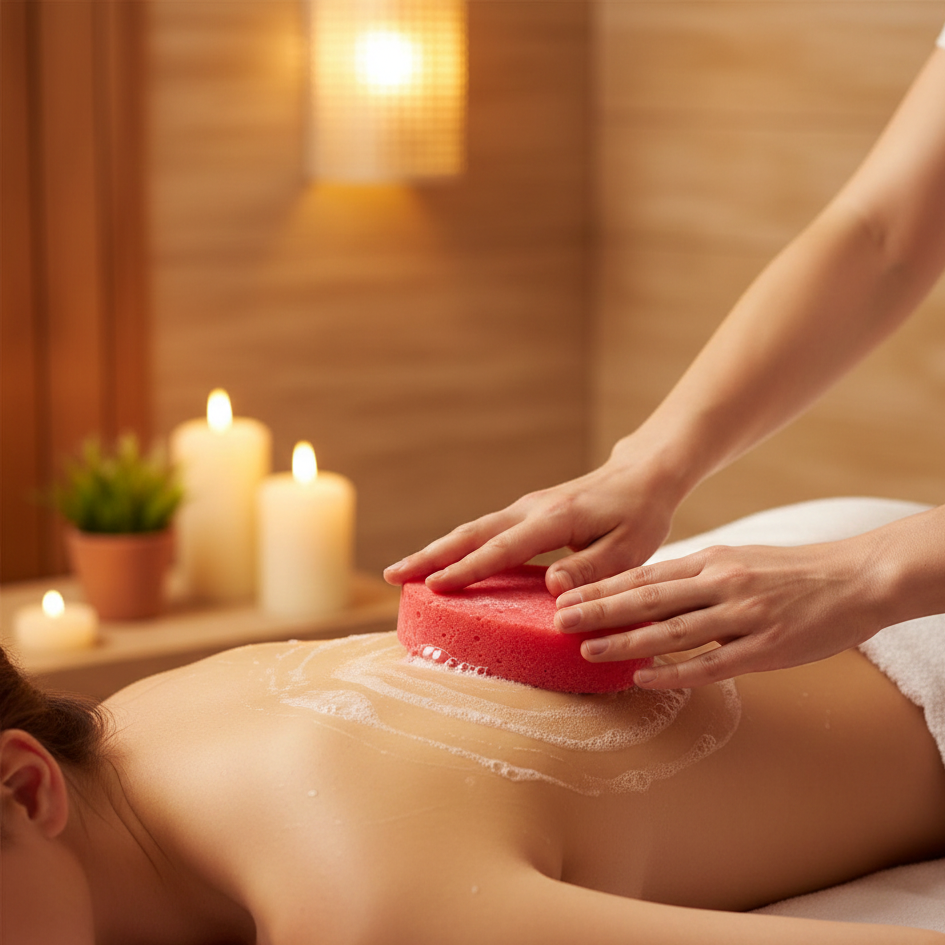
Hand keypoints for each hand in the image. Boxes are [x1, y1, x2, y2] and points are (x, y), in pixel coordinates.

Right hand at [383, 443, 684, 595]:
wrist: (640, 476)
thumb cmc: (639, 514)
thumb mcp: (631, 548)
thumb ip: (593, 568)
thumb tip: (552, 586)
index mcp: (555, 519)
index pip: (504, 547)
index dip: (470, 568)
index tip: (435, 586)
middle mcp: (531, 510)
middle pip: (472, 533)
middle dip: (431, 555)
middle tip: (393, 576)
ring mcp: (525, 509)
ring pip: (472, 531)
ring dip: (436, 551)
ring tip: (403, 573)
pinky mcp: (525, 515)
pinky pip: (484, 533)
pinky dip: (457, 548)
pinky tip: (442, 566)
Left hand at [555, 534, 892, 688]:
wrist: (855, 579)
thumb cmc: (791, 571)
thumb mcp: (738, 559)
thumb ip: (695, 575)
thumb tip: (649, 589)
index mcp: (711, 561)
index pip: (645, 575)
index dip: (602, 587)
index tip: (566, 596)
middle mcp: (721, 584)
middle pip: (648, 599)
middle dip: (599, 611)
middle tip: (559, 621)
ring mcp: (743, 616)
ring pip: (672, 632)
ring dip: (626, 643)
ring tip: (588, 652)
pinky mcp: (765, 647)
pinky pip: (711, 663)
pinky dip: (674, 671)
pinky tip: (644, 677)